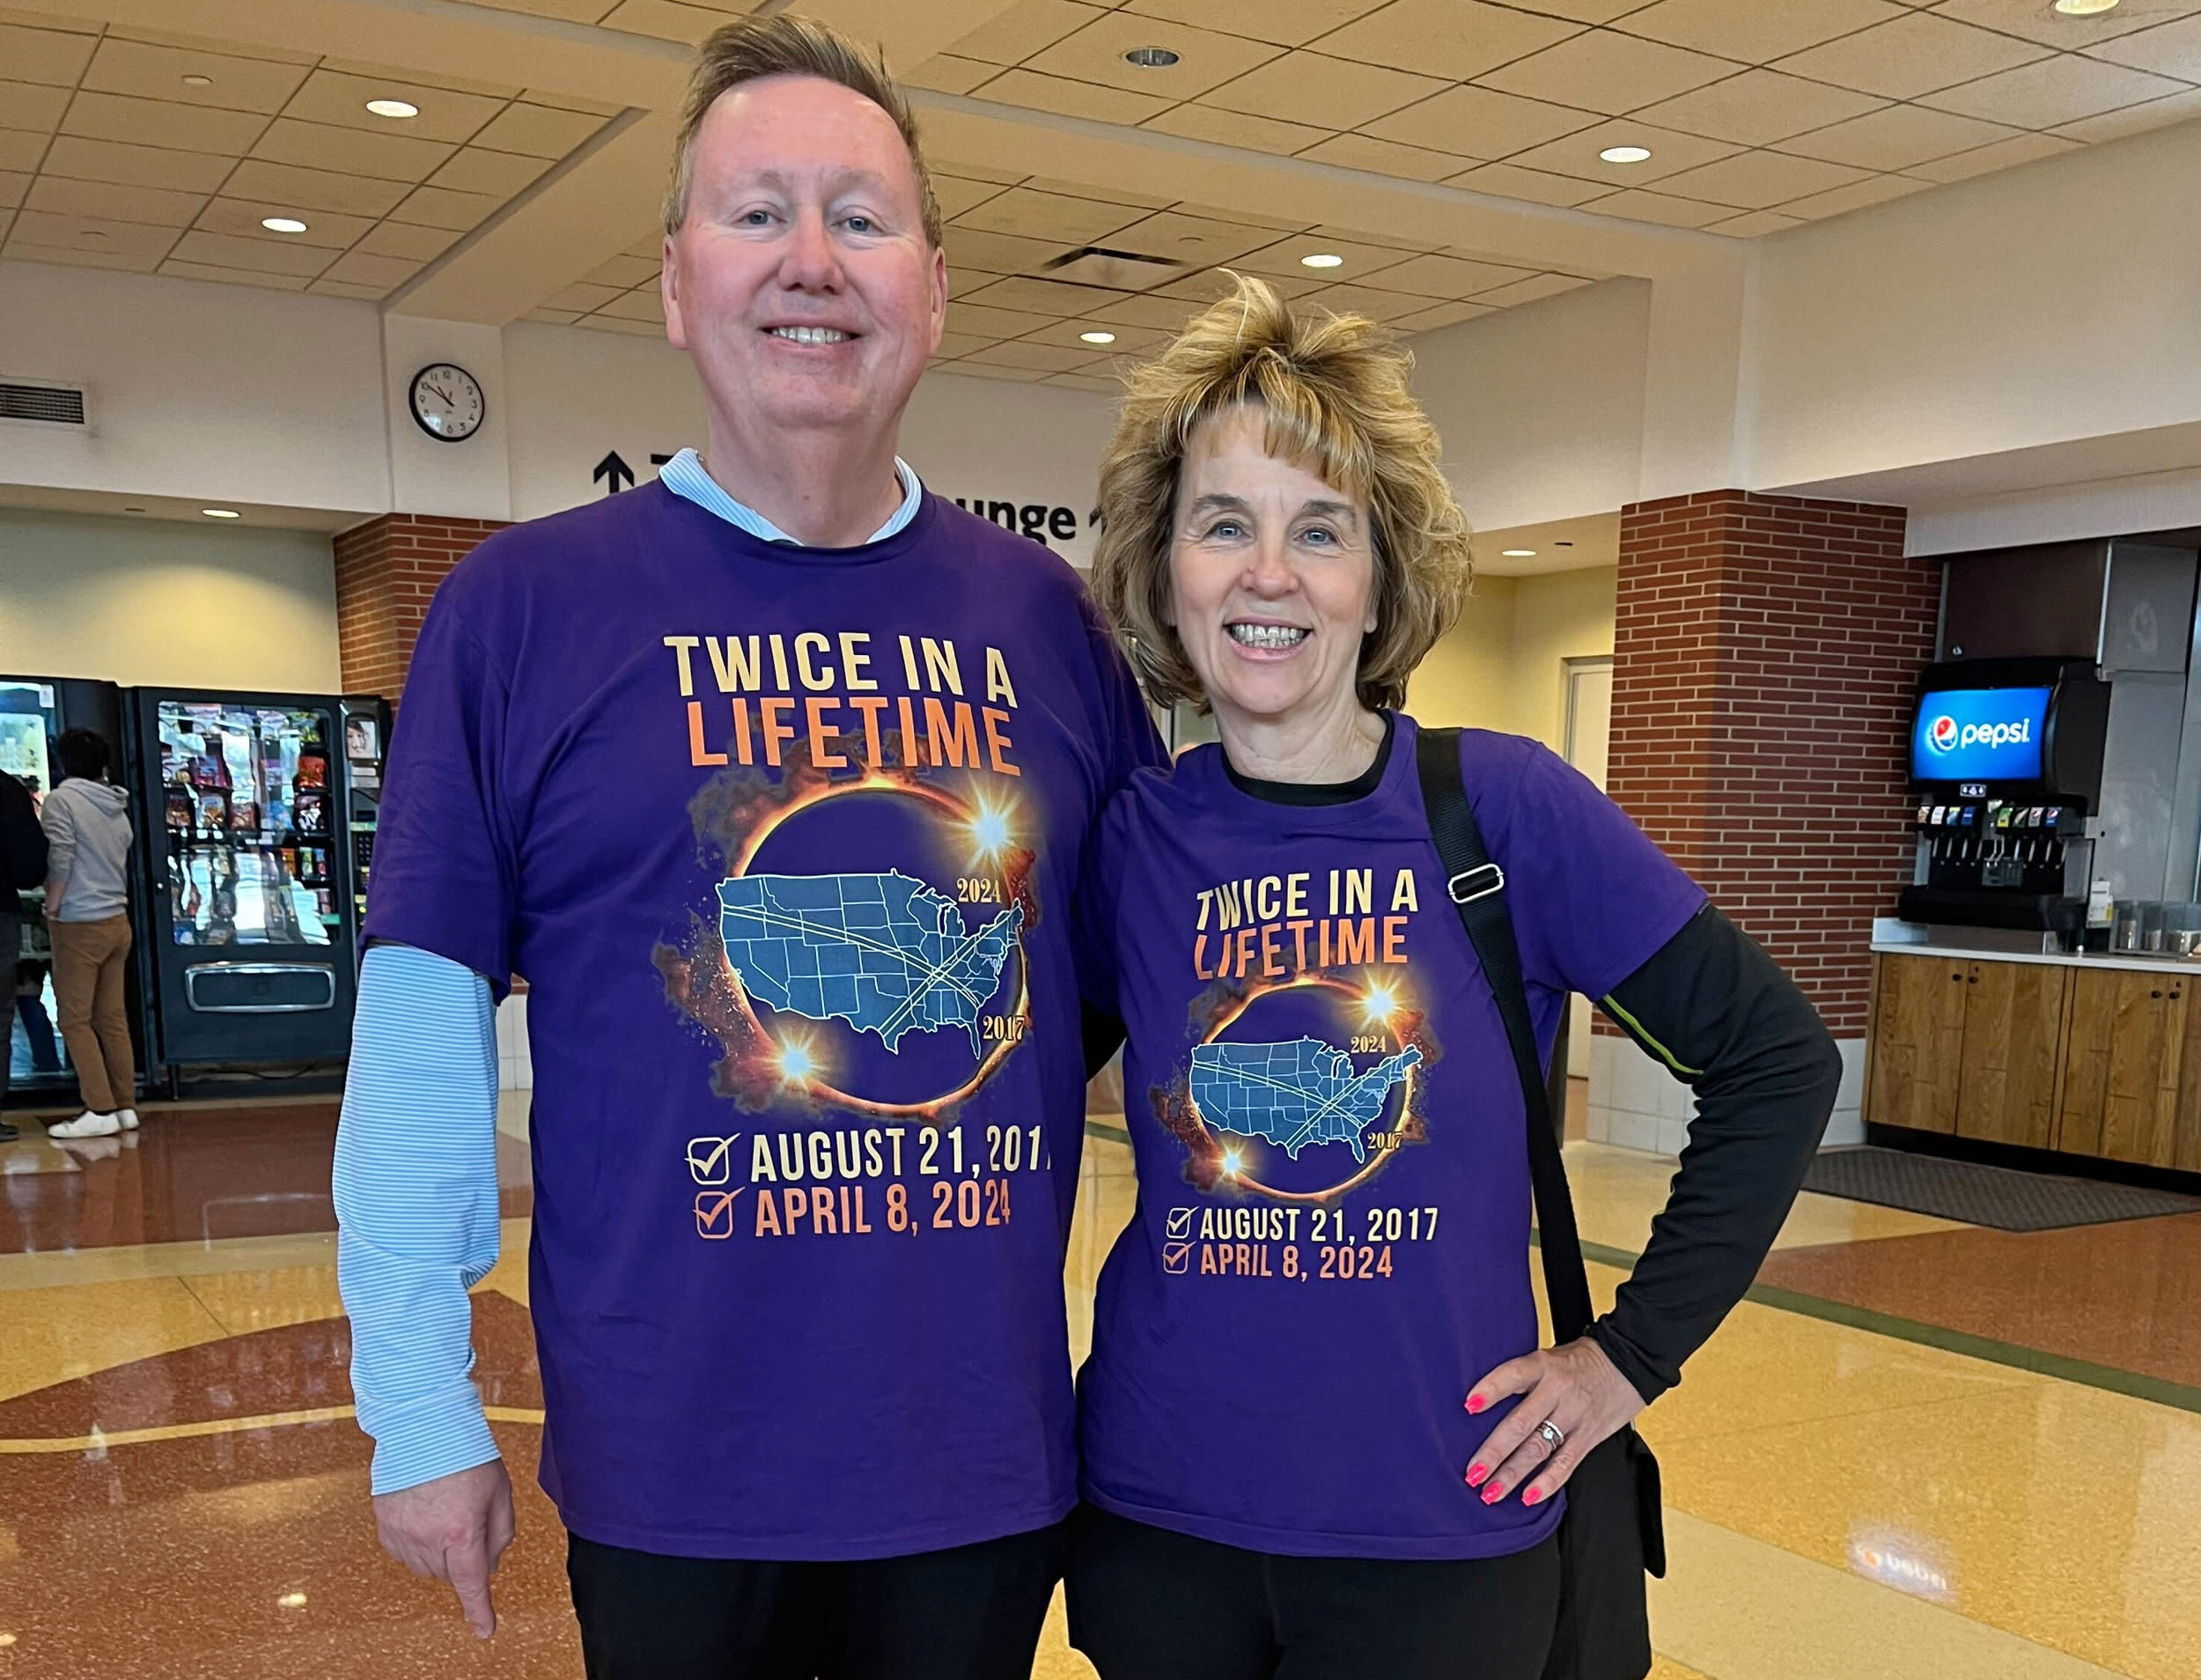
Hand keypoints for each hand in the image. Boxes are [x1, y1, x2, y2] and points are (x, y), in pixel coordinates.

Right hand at [372, 1459, 515, 1638]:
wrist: (422, 1426)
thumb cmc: (465, 1453)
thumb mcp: (499, 1492)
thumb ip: (499, 1533)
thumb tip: (487, 1565)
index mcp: (460, 1530)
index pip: (471, 1584)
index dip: (479, 1610)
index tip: (484, 1630)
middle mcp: (427, 1538)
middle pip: (450, 1574)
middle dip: (464, 1558)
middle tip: (469, 1520)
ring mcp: (401, 1534)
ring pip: (426, 1568)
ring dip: (440, 1553)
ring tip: (446, 1512)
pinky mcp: (384, 1527)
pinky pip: (404, 1554)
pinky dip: (418, 1544)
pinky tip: (425, 1516)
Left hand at [1464, 1337, 1644, 1507]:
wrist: (1629, 1364)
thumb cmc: (1579, 1361)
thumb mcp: (1548, 1358)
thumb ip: (1521, 1378)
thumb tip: (1480, 1404)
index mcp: (1543, 1366)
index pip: (1513, 1375)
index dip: (1491, 1389)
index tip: (1469, 1406)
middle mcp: (1557, 1391)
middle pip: (1521, 1423)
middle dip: (1494, 1452)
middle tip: (1472, 1473)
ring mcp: (1574, 1416)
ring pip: (1539, 1448)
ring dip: (1512, 1474)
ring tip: (1490, 1493)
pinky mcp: (1589, 1436)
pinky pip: (1566, 1463)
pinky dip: (1547, 1483)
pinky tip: (1529, 1497)